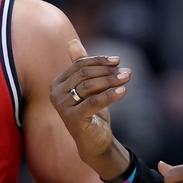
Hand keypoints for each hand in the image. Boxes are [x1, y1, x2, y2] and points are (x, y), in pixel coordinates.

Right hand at [50, 40, 130, 177]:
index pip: (79, 64)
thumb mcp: (88, 87)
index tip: (117, 60)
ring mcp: (62, 107)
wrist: (94, 141)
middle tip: (126, 71)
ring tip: (127, 77)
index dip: (99, 60)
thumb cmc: (91, 112)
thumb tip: (72, 41)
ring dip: (111, 80)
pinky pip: (93, 102)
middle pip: (84, 74)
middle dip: (107, 70)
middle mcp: (55, 94)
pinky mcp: (73, 119)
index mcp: (57, 83)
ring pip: (89, 86)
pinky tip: (123, 90)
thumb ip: (81, 66)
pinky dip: (110, 95)